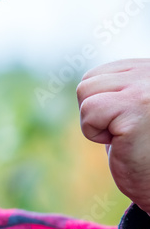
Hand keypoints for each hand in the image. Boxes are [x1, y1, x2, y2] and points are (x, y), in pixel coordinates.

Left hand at [77, 59, 149, 214]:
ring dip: (94, 121)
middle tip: (123, 133)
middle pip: (88, 81)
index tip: (126, 123)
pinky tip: (121, 143)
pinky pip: (89, 110)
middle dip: (95, 111)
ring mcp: (147, 88)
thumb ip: (119, 89)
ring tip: (123, 136)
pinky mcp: (136, 109)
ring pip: (84, 91)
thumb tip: (88, 82)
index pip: (99, 73)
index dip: (100, 104)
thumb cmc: (145, 155)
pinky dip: (94, 132)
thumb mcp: (132, 109)